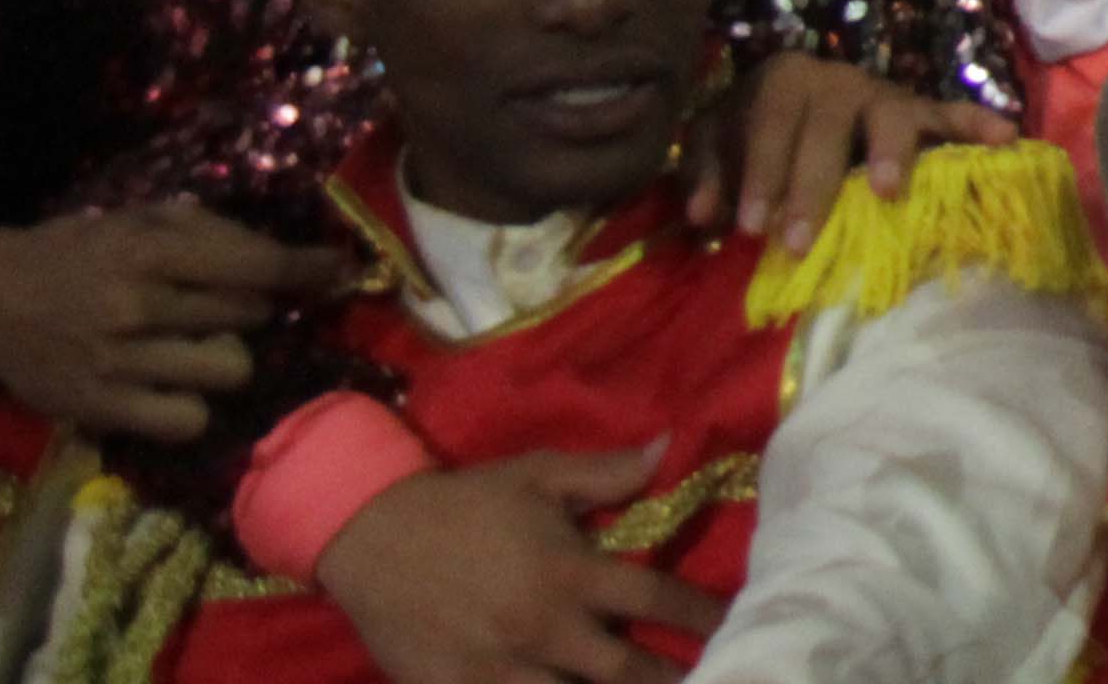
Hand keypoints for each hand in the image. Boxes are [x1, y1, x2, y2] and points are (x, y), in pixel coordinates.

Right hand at [0, 201, 348, 439]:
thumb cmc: (74, 252)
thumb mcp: (138, 220)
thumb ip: (208, 232)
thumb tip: (285, 256)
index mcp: (153, 253)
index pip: (259, 265)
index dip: (310, 269)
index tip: (342, 271)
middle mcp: (142, 308)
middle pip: (251, 316)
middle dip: (257, 307)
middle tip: (234, 304)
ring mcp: (123, 363)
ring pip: (231, 369)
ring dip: (228, 355)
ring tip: (199, 344)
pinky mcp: (103, 408)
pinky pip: (188, 419)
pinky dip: (195, 404)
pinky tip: (178, 385)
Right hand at [315, 445, 729, 683]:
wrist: (370, 537)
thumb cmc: (466, 503)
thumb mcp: (539, 475)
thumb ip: (607, 473)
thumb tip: (671, 447)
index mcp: (568, 572)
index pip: (653, 598)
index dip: (700, 615)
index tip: (738, 624)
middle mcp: (542, 627)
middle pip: (624, 669)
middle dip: (669, 680)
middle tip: (719, 677)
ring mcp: (499, 669)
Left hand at [685, 51, 1013, 242]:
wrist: (789, 99)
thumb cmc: (750, 132)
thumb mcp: (714, 146)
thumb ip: (704, 177)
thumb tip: (703, 215)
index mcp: (782, 81)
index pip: (770, 123)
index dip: (759, 173)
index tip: (750, 226)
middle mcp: (835, 78)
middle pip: (827, 125)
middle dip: (812, 184)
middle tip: (798, 240)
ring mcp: (882, 93)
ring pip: (891, 114)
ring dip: (890, 151)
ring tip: (888, 191)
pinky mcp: (919, 109)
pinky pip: (951, 112)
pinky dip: (975, 123)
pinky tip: (1004, 138)